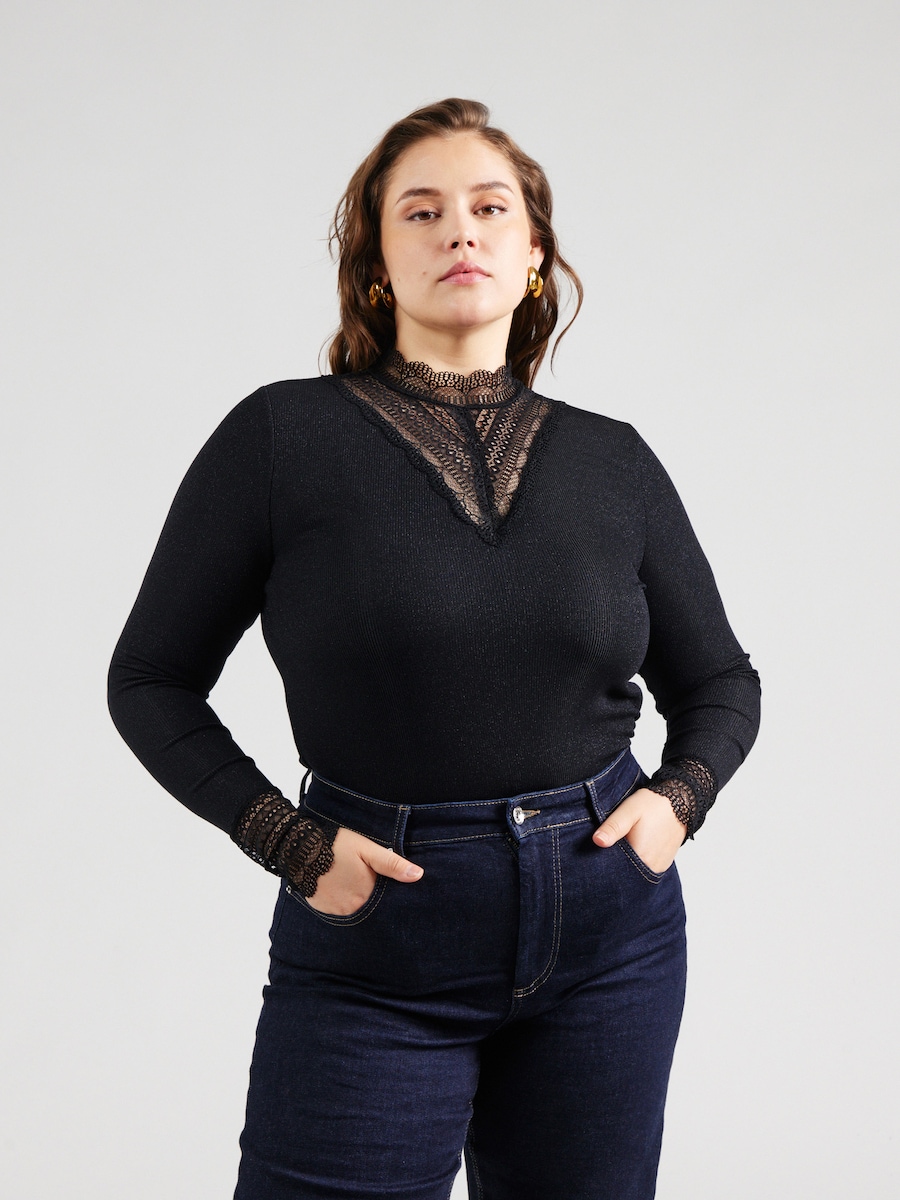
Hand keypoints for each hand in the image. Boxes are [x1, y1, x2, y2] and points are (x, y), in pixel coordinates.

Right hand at [306, 827, 423, 914]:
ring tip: (351, 882)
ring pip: (354, 909)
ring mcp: (336, 910)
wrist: (301, 848)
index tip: (386, 885)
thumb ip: (392, 864)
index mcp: (367, 894)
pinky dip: (341, 901)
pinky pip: (338, 909)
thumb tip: (418, 875)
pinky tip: (339, 887)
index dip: (387, 893)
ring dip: (356, 900)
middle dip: (372, 897)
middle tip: (365, 881)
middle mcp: (352, 908)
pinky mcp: (322, 908)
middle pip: (370, 907)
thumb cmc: (336, 845)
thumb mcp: (367, 850)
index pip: (385, 901)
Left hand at [592, 787, 685, 874]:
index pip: (614, 867)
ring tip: (625, 843)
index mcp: (640, 855)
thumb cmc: (654, 804)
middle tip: (612, 842)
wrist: (681, 801)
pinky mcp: (662, 864)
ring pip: (635, 870)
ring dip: (627, 861)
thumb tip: (597, 841)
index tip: (599, 848)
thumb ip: (613, 827)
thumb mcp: (629, 811)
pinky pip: (645, 867)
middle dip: (615, 861)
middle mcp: (651, 866)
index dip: (604, 859)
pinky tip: (635, 846)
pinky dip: (637, 860)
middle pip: (625, 871)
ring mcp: (658, 867)